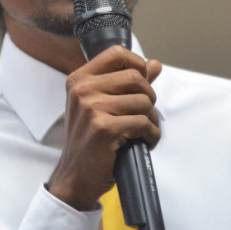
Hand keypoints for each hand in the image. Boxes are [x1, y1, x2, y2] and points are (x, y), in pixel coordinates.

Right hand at [46, 46, 162, 211]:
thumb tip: (154, 64)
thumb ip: (127, 83)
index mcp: (79, 80)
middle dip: (149, 96)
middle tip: (145, 113)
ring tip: (144, 130)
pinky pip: (143, 122)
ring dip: (152, 119)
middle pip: (135, 77)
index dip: (137, 64)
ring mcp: (91, 108)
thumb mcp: (102, 106)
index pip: (116, 53)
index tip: (141, 83)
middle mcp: (82, 90)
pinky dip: (151, 134)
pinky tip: (145, 141)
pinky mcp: (104, 128)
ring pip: (143, 101)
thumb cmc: (90, 140)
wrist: (76, 175)